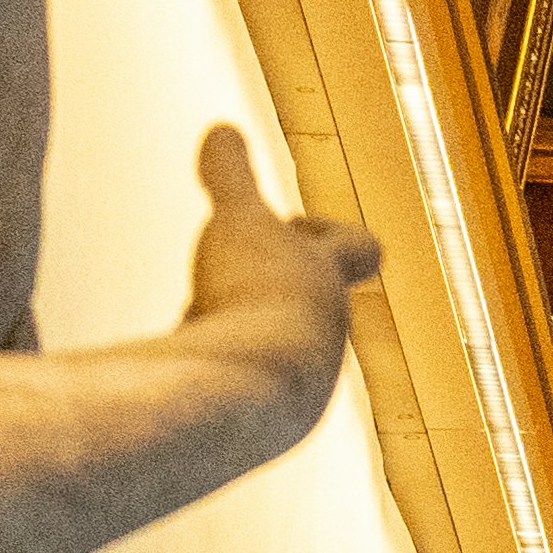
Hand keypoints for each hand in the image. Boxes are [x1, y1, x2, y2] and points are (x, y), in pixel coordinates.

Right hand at [177, 122, 375, 397]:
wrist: (245, 395)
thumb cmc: (251, 297)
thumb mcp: (237, 223)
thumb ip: (231, 176)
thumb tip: (222, 128)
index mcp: (325, 284)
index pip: (361, 247)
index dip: (329, 229)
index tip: (288, 223)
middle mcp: (324, 338)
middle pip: (320, 305)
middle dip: (278, 283)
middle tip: (232, 271)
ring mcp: (297, 385)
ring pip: (283, 348)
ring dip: (246, 327)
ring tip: (204, 315)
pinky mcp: (260, 423)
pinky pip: (249, 386)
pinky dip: (223, 367)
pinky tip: (191, 364)